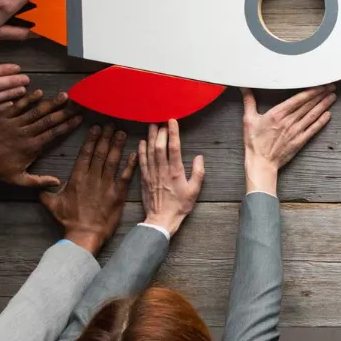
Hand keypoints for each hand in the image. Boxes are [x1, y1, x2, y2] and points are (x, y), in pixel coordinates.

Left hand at [0, 89, 81, 187]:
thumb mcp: (19, 180)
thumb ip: (39, 181)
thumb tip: (58, 182)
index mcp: (32, 147)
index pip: (54, 133)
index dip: (68, 125)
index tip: (80, 118)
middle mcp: (26, 132)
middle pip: (49, 120)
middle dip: (65, 111)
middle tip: (78, 102)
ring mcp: (14, 123)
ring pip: (36, 111)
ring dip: (51, 103)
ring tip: (65, 95)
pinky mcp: (2, 117)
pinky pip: (18, 106)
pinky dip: (28, 99)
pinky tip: (39, 92)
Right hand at [40, 124, 134, 255]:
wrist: (85, 235)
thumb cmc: (68, 221)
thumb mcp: (52, 205)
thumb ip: (45, 193)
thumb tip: (38, 186)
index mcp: (77, 178)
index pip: (85, 154)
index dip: (91, 139)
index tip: (96, 128)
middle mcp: (92, 177)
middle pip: (100, 153)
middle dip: (106, 137)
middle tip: (112, 124)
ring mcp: (106, 185)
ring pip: (113, 160)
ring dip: (118, 145)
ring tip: (122, 133)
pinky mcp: (118, 194)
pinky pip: (126, 176)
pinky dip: (130, 164)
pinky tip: (135, 153)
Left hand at [138, 119, 204, 234]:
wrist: (161, 220)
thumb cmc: (180, 206)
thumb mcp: (194, 191)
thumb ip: (198, 173)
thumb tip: (199, 157)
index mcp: (175, 172)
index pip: (174, 147)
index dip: (173, 132)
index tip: (172, 121)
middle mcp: (162, 170)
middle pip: (159, 146)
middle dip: (160, 132)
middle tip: (161, 120)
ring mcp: (151, 174)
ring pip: (149, 151)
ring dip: (150, 137)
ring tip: (151, 125)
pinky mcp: (144, 179)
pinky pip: (142, 161)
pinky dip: (141, 150)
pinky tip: (141, 142)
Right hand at [241, 86, 334, 194]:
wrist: (261, 162)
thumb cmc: (254, 142)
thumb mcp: (248, 119)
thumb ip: (249, 102)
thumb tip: (244, 89)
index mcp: (277, 114)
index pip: (298, 99)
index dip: (310, 91)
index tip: (319, 84)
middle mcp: (289, 121)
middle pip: (308, 105)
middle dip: (320, 95)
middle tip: (330, 86)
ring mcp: (295, 131)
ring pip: (312, 115)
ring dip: (323, 105)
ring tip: (332, 97)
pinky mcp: (299, 141)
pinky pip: (313, 129)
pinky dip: (321, 122)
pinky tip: (328, 115)